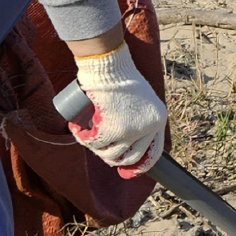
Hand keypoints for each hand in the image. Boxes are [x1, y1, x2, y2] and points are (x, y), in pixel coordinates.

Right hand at [68, 45, 167, 172]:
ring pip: (110, 154)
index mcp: (158, 119)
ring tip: (86, 134)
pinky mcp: (113, 129)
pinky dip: (83, 138)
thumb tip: (127, 140)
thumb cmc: (120, 75)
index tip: (126, 172)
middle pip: (129, 157)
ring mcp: (132, 130)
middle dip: (111, 158)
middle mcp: (149, 127)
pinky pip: (94, 143)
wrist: (110, 63)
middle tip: (98, 148)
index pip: (153, 153)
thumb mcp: (139, 96)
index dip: (139, 166)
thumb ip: (139, 114)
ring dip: (95, 148)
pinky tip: (77, 130)